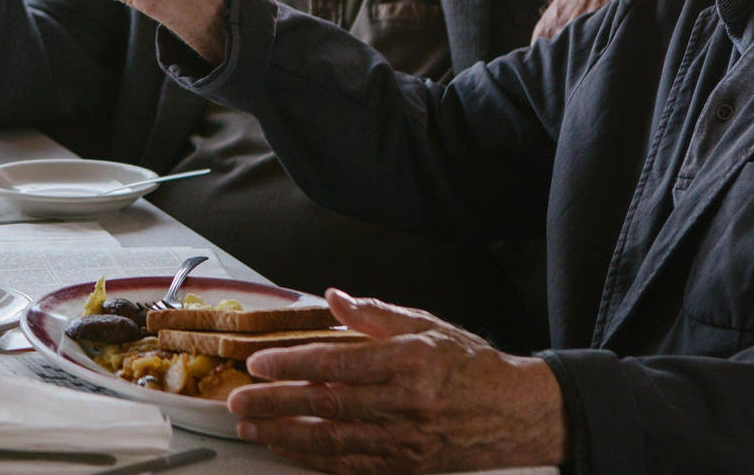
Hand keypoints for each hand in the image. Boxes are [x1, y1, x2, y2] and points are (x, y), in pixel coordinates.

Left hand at [227, 289, 567, 472]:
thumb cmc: (469, 365)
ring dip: (286, 435)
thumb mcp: (426, 325)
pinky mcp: (407, 466)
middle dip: (275, 404)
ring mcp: (406, 441)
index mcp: (409, 362)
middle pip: (327, 406)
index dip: (292, 365)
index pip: (337, 364)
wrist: (516, 412)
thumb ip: (374, 314)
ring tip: (251, 428)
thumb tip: (332, 296)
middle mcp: (406, 404)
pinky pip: (352, 466)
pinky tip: (288, 449)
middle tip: (238, 401)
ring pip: (334, 441)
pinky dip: (315, 460)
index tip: (257, 364)